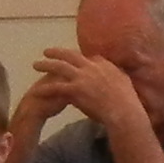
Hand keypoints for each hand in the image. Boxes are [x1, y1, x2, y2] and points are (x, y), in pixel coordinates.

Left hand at [34, 46, 151, 138]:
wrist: (123, 111)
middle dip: (57, 52)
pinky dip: (45, 89)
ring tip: (36, 65)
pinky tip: (36, 90)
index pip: (89, 57)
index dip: (80, 57)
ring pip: (59, 67)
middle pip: (70, 55)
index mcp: (104, 65)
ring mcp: (82, 78)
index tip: (74, 57)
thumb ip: (119, 74)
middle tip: (46, 51)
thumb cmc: (127, 100)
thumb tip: (120, 73)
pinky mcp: (75, 90)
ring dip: (46, 65)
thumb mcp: (125, 81)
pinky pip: (56, 87)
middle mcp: (91, 67)